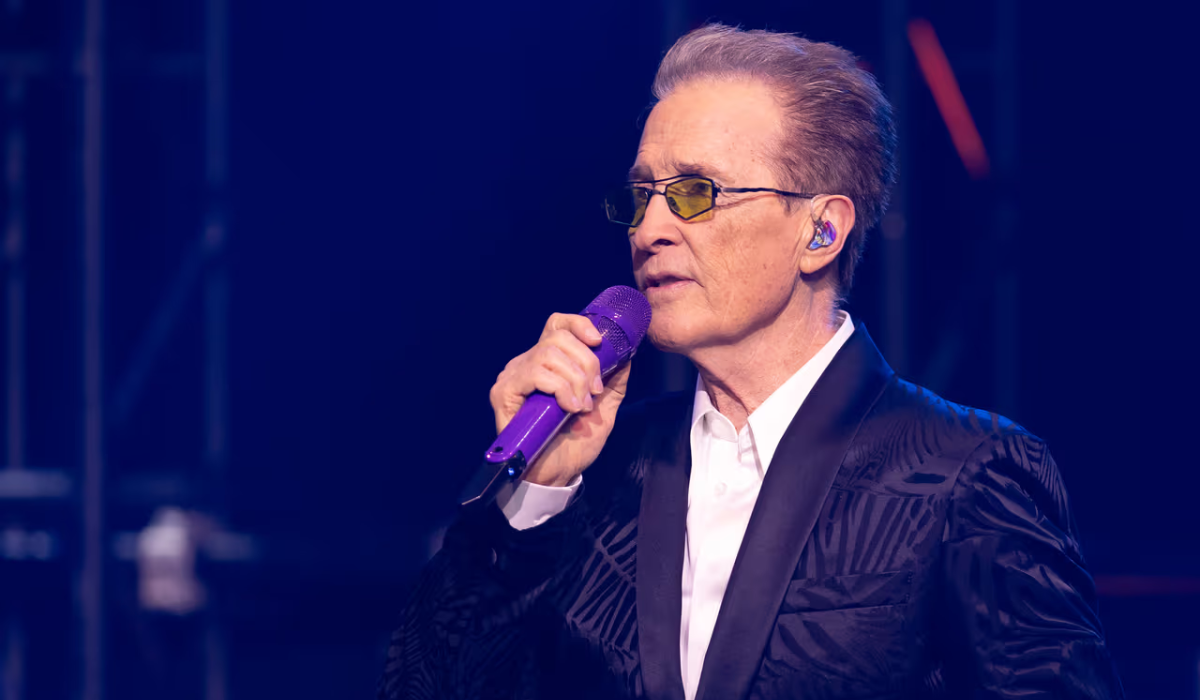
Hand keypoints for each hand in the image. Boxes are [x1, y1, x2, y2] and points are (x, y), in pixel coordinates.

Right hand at [489, 313, 631, 487]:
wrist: (557, 474)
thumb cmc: (575, 443)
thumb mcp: (604, 408)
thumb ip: (614, 380)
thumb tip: (627, 354)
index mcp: (548, 362)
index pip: (558, 324)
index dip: (579, 324)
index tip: (600, 342)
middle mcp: (527, 363)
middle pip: (558, 337)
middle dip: (586, 362)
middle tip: (595, 391)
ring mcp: (513, 376)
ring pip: (548, 354)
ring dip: (574, 379)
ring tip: (581, 405)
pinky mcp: (503, 392)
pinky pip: (535, 373)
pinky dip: (559, 388)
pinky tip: (569, 408)